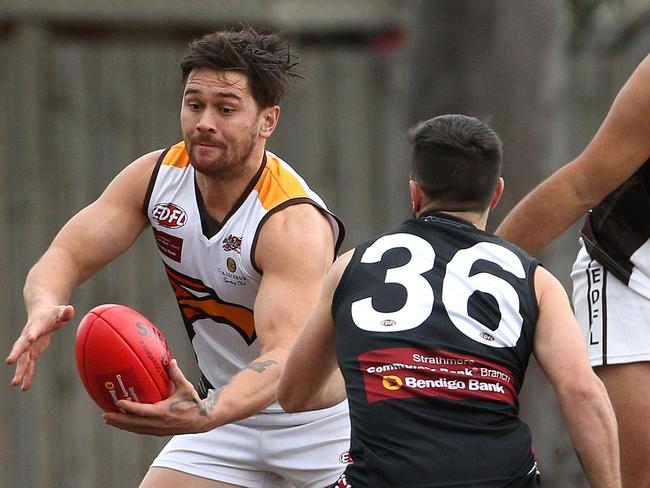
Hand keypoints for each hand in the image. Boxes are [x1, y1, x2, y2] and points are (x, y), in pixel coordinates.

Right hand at [6, 305, 74, 389]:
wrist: (42, 316)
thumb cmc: (53, 314)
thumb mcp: (61, 312)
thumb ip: (65, 312)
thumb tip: (69, 310)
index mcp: (36, 326)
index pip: (33, 330)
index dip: (31, 334)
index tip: (29, 339)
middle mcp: (28, 337)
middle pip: (21, 346)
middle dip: (16, 353)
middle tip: (9, 361)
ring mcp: (29, 347)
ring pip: (23, 360)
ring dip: (20, 371)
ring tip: (15, 384)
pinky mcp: (32, 353)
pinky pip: (28, 365)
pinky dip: (27, 375)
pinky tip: (24, 387)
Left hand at [103, 359, 217, 435]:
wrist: (202, 420)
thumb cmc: (194, 403)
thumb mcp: (186, 387)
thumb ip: (176, 374)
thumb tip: (170, 361)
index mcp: (164, 412)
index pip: (142, 411)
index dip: (129, 408)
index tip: (118, 402)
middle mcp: (159, 423)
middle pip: (134, 424)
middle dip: (118, 420)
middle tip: (105, 416)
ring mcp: (158, 429)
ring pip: (136, 429)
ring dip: (122, 425)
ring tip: (109, 420)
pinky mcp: (159, 432)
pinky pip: (141, 430)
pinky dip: (131, 427)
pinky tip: (124, 424)